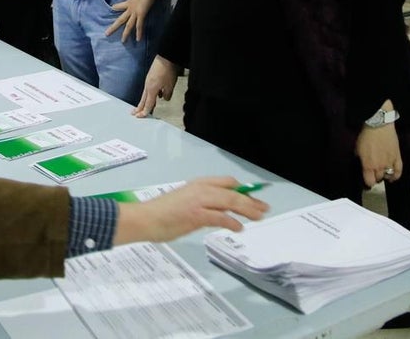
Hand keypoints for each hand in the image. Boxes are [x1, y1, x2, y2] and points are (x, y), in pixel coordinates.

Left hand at [106, 0, 159, 42]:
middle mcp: (130, 8)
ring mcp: (135, 12)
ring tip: (123, 42)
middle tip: (106, 34)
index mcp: (130, 1)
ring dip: (125, 34)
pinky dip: (139, 33)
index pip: (121, 5)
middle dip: (114, 27)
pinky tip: (138, 40)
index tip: (113, 8)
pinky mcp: (141, 14)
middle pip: (120, 19)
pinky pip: (140, 25)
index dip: (117, 7)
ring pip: (128, 25)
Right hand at [112, 176, 268, 244]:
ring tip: (258, 217)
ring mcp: (199, 201)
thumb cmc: (162, 213)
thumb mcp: (185, 202)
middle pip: (233, 192)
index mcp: (198, 184)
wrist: (145, 219)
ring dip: (247, 210)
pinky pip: (220, 217)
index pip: (226, 182)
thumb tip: (221, 213)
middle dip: (251, 201)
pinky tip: (239, 227)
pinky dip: (232, 222)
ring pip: (230, 202)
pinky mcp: (196, 215)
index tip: (253, 197)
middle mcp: (201, 189)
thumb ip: (203, 204)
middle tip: (264, 209)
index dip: (243, 190)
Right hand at [132, 56, 179, 116]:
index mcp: (152, 90)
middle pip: (143, 99)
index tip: (140, 117)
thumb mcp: (170, 85)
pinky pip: (148, 88)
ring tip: (141, 107)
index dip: (145, 111)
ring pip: (145, 94)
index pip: (148, 104)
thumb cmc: (167, 70)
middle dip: (139, 107)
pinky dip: (149, 94)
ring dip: (144, 101)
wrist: (166, 57)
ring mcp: (148, 81)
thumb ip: (167, 94)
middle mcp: (148, 86)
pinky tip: (154, 95)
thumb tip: (164, 98)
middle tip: (134, 113)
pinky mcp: (150, 76)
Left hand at [356, 102, 401, 186]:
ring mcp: (390, 163)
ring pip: (388, 176)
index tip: (367, 180)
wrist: (379, 126)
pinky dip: (396, 176)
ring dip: (384, 176)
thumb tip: (362, 166)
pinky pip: (399, 171)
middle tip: (373, 173)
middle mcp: (380, 167)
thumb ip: (360, 160)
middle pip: (378, 179)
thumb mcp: (357, 150)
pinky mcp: (397, 158)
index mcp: (368, 165)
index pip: (369, 182)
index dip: (367, 182)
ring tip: (382, 173)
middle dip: (375, 177)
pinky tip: (393, 177)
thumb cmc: (366, 136)